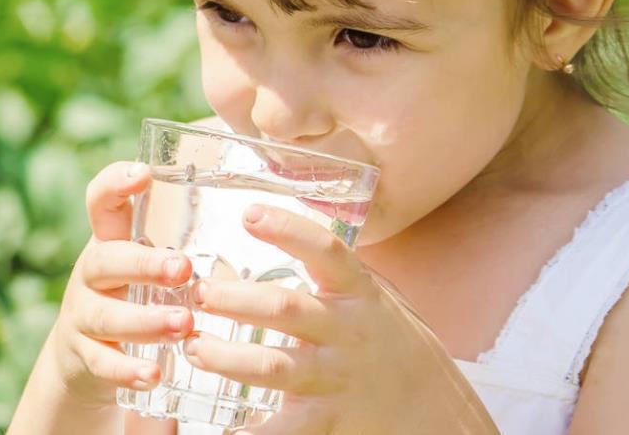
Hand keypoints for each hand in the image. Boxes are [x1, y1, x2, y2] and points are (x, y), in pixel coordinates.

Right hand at [49, 161, 194, 406]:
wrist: (85, 355)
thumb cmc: (139, 292)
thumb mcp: (151, 259)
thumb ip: (185, 236)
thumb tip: (262, 206)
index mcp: (112, 241)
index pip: (101, 201)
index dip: (115, 183)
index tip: (143, 173)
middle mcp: (92, 273)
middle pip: (105, 259)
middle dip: (143, 264)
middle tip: (182, 268)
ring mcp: (84, 316)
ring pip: (106, 316)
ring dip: (145, 321)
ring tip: (182, 325)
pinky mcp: (84, 357)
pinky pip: (102, 364)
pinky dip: (128, 370)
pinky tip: (155, 374)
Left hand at [181, 205, 497, 433]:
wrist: (433, 409)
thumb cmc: (393, 343)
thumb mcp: (378, 298)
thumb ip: (338, 273)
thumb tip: (287, 231)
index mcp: (359, 294)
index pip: (326, 252)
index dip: (289, 230)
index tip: (250, 215)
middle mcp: (348, 331)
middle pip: (286, 309)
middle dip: (237, 299)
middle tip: (198, 292)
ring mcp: (337, 376)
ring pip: (274, 366)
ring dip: (228, 357)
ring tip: (195, 347)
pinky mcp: (329, 418)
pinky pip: (283, 429)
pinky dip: (252, 433)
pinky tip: (221, 429)